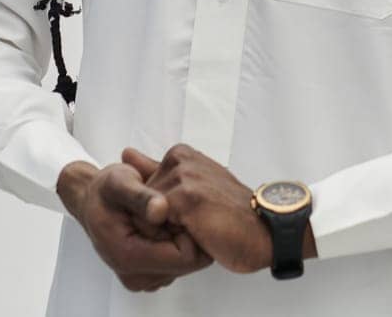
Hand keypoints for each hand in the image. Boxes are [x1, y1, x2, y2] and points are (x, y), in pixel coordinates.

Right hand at [56, 160, 212, 291]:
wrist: (93, 201)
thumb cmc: (105, 191)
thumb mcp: (120, 182)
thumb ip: (141, 197)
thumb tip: (160, 211)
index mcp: (128, 258)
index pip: (186, 257)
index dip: (189, 230)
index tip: (179, 207)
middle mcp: (135, 277)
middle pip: (189, 262)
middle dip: (185, 233)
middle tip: (169, 209)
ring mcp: (143, 279)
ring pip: (187, 263)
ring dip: (180, 237)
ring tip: (163, 216)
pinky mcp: (149, 276)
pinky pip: (178, 263)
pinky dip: (176, 242)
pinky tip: (162, 225)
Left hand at [125, 145, 316, 273]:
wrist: (265, 231)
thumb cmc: (230, 214)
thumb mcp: (191, 187)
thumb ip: (155, 170)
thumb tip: (126, 153)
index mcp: (180, 154)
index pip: (142, 191)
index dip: (159, 214)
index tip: (191, 216)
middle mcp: (180, 159)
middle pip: (140, 203)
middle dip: (158, 223)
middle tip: (196, 225)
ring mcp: (183, 176)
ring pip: (145, 215)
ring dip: (165, 233)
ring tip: (198, 229)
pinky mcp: (186, 197)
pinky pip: (155, 224)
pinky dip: (170, 238)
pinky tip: (197, 235)